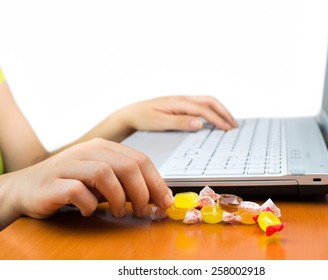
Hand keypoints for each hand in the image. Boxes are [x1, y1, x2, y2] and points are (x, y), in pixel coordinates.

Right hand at [0, 138, 172, 227]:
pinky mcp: (53, 181)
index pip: (140, 159)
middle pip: (127, 165)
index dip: (156, 182)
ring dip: (119, 198)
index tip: (164, 201)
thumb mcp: (103, 181)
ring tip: (120, 212)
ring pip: (105, 173)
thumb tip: (158, 197)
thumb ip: (126, 184)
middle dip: (143, 191)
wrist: (27, 188)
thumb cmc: (71, 184)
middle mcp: (88, 150)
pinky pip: (78, 190)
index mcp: (104, 147)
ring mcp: (69, 163)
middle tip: (144, 210)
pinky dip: (89, 204)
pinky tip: (89, 211)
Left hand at [120, 95, 237, 131]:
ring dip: (219, 110)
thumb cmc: (143, 118)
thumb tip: (200, 123)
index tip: (228, 129)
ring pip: (206, 101)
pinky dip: (211, 111)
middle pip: (210, 101)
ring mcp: (182, 101)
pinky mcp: (180, 105)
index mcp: (179, 102)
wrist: (131, 114)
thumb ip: (179, 122)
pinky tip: (214, 120)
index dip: (218, 119)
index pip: (204, 109)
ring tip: (229, 122)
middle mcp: (182, 99)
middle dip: (224, 112)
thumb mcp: (159, 122)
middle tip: (234, 125)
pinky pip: (200, 105)